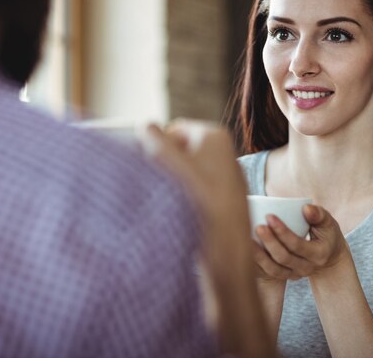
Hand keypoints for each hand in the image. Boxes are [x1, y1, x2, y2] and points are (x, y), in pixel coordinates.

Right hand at [139, 119, 276, 357]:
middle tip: (163, 185)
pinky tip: (184, 213)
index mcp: (213, 135)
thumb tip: (145, 125)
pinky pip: (197, 189)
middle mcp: (223, 151)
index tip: (153, 167)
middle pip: (180, 151)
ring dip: (174, 183)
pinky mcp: (224, 196)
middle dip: (166, 166)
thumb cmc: (199, 202)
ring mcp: (224, 174)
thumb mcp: (172, 165)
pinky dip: (186, 197)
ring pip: (187, 172)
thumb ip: (156, 141)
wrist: (227, 248)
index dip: (158, 148)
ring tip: (173, 201)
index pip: (172, 131)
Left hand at [254, 205, 350, 280]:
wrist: (329, 258)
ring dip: (259, 255)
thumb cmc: (326, 234)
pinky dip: (256, 263)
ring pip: (274, 269)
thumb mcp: (328, 223)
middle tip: (257, 226)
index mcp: (318, 254)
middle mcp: (306, 268)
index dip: (282, 231)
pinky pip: (268, 273)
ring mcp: (295, 274)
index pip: (297, 244)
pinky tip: (245, 250)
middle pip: (283, 258)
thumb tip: (305, 208)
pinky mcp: (285, 276)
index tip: (269, 216)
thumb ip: (318, 214)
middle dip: (269, 242)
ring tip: (246, 239)